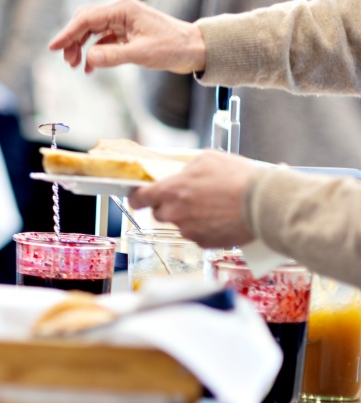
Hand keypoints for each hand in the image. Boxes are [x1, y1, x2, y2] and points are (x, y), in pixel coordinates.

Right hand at [47, 0, 205, 74]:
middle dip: (73, 40)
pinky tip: (91, 67)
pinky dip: (94, 52)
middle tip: (67, 61)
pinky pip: (103, 39)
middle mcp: (120, 12)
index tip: (53, 47)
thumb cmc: (174, 47)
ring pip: (92, 30)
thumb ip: (114, 56)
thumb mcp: (143, 54)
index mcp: (123, 10)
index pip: (86, 19)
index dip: (67, 33)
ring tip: (76, 65)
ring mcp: (123, 21)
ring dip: (82, 47)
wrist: (196, 49)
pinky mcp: (127, 32)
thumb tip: (88, 59)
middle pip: (85, 22)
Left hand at [127, 151, 255, 247]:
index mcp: (170, 191)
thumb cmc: (237, 178)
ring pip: (181, 225)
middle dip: (170, 206)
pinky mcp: (206, 243)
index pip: (139, 199)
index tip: (140, 198)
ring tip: (212, 207)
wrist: (263, 203)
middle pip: (160, 213)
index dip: (138, 198)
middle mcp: (175, 214)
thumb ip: (186, 169)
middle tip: (190, 199)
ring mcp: (190, 231)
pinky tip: (220, 219)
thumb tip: (182, 174)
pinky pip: (198, 236)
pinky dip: (206, 229)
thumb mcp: (207, 159)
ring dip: (190, 218)